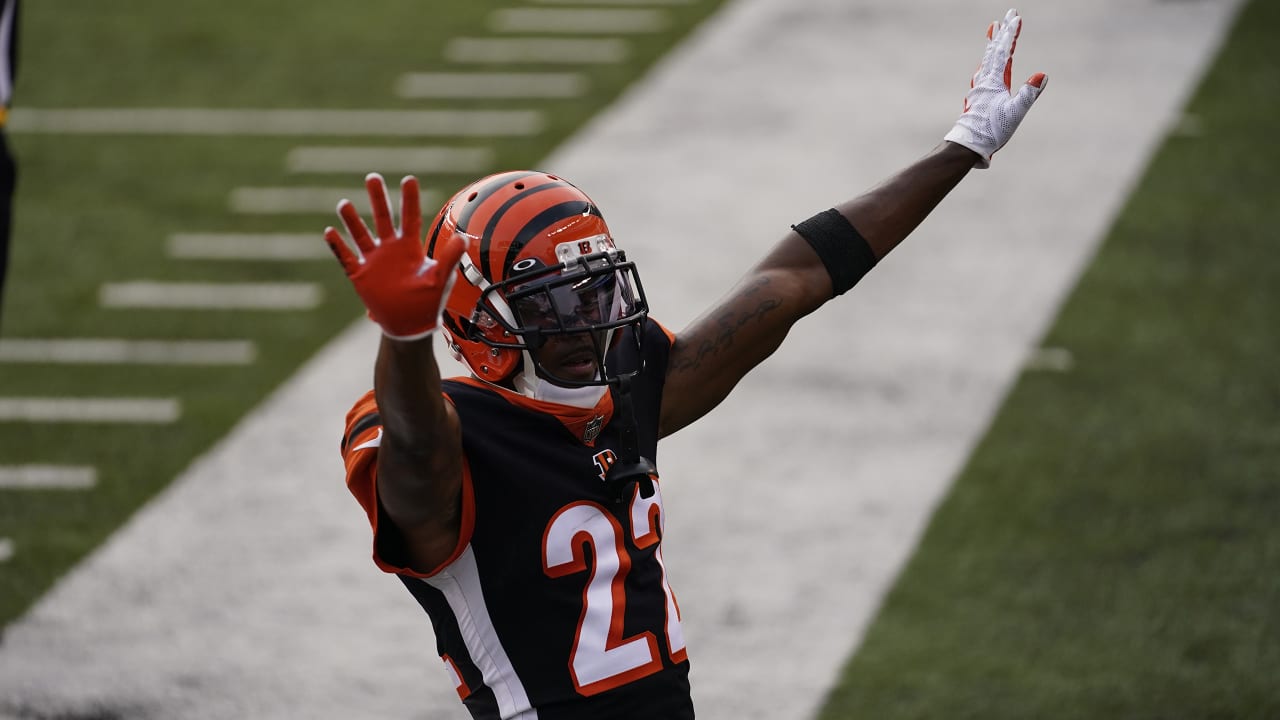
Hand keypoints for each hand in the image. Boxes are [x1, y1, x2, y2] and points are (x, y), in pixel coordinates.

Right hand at [325, 173, 467, 339]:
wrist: (410, 325)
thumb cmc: (428, 302)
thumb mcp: (441, 279)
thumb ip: (449, 258)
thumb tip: (463, 238)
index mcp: (410, 247)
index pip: (409, 217)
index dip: (409, 199)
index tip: (409, 179)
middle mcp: (390, 249)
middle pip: (382, 218)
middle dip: (377, 199)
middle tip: (372, 177)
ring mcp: (374, 260)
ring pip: (360, 234)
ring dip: (352, 220)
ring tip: (344, 204)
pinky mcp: (360, 275)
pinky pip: (346, 257)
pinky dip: (338, 246)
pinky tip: (330, 232)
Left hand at [944, 8, 1046, 167]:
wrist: (968, 146)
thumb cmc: (991, 131)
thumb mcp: (1014, 113)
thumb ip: (1028, 94)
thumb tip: (1041, 75)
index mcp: (993, 81)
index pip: (1003, 52)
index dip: (1010, 34)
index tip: (1016, 18)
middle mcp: (984, 81)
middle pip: (993, 52)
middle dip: (1001, 34)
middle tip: (1006, 16)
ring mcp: (979, 89)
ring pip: (987, 61)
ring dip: (992, 45)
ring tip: (993, 33)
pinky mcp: (977, 98)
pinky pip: (984, 74)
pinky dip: (987, 63)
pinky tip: (985, 67)